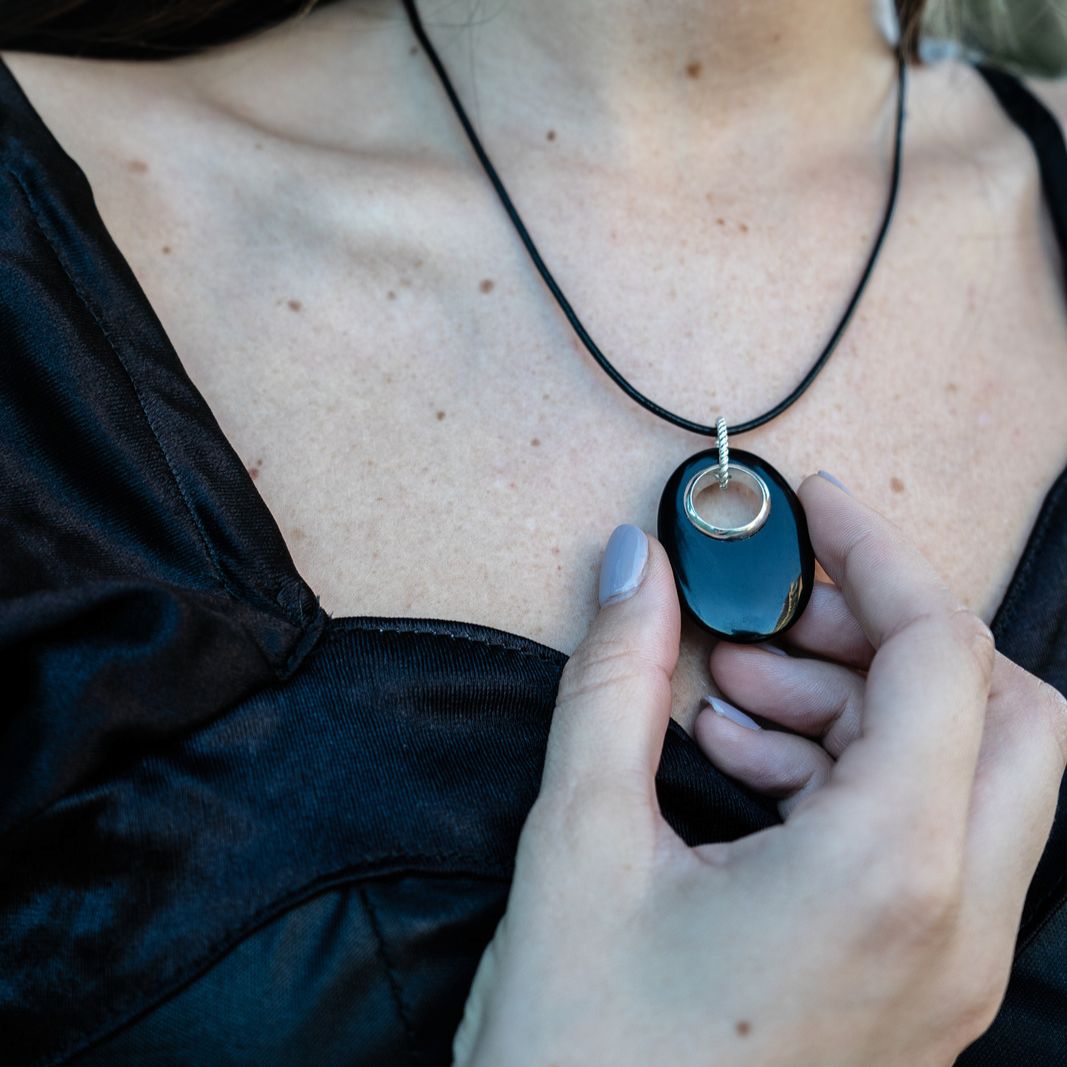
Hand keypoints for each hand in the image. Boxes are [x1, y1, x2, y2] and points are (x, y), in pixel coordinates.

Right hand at [452, 473, 1066, 1066]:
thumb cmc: (579, 1051)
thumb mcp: (578, 841)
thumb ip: (613, 682)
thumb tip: (635, 566)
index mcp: (886, 877)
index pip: (943, 656)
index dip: (879, 554)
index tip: (817, 507)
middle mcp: (952, 927)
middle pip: (1009, 714)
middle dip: (896, 635)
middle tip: (787, 613)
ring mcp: (947, 971)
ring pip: (972, 779)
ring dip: (861, 708)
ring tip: (733, 693)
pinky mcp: (915, 991)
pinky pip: (929, 845)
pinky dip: (852, 777)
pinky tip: (743, 766)